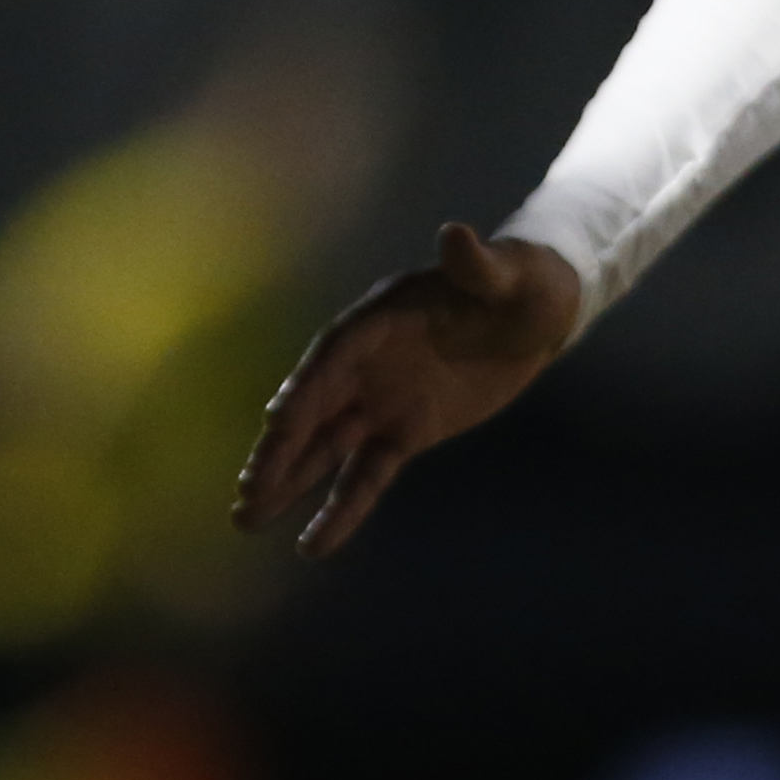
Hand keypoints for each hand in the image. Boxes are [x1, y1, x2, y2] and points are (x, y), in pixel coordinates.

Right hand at [231, 223, 580, 557]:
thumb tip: (454, 235)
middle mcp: (366, 363)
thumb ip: (476, 265)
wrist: (534, 313)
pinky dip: (341, 509)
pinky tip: (311, 544)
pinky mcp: (403, 434)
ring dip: (287, 480)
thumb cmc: (519, 283)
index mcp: (379, 320)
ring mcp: (380, 401)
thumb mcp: (504, 275)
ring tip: (245, 518)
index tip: (278, 422)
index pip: (333, 357)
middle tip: (247, 490)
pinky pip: (365, 476)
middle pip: (314, 410)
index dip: (306, 388)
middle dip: (281, 449)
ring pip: (325, 448)